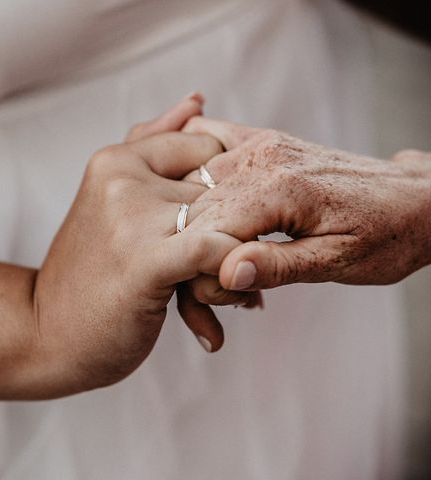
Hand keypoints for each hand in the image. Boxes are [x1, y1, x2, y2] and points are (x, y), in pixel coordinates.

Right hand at [34, 109, 253, 395]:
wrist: (45, 334)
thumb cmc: (88, 273)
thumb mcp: (114, 198)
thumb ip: (154, 145)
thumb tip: (196, 98)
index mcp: (116, 159)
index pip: (207, 148)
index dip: (227, 193)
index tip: (224, 231)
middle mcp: (122, 176)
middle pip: (222, 187)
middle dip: (241, 228)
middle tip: (245, 270)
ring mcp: (131, 215)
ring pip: (228, 218)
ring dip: (246, 259)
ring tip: (242, 295)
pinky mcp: (146, 261)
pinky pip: (220, 249)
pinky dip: (239, 275)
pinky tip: (236, 301)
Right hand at [182, 117, 430, 289]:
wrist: (415, 199)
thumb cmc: (386, 235)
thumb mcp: (339, 262)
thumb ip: (279, 267)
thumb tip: (226, 274)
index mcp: (280, 187)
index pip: (206, 232)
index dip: (203, 271)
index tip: (229, 297)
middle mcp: (261, 157)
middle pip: (194, 212)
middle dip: (196, 255)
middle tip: (233, 289)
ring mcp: (258, 144)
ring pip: (192, 188)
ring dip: (197, 227)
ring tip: (227, 259)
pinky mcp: (260, 142)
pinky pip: (206, 149)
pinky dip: (194, 179)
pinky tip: (199, 202)